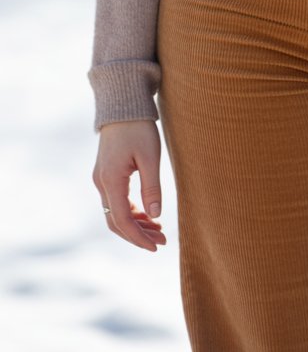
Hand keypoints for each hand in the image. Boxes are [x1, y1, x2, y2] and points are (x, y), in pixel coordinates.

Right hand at [92, 119, 166, 251]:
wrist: (123, 104)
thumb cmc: (139, 127)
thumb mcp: (150, 157)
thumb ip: (152, 187)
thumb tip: (156, 216)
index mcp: (111, 181)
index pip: (122, 220)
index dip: (138, 238)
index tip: (156, 246)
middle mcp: (101, 183)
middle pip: (116, 221)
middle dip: (138, 235)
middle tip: (162, 241)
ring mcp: (101, 178)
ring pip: (115, 212)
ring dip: (135, 224)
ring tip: (159, 230)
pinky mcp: (106, 173)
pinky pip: (116, 201)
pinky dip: (131, 211)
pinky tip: (148, 214)